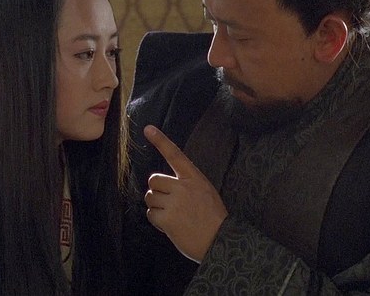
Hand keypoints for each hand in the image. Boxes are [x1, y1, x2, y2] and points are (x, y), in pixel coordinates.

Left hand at [144, 125, 227, 262]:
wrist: (220, 241)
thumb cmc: (213, 218)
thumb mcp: (205, 192)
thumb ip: (186, 185)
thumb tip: (162, 185)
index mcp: (194, 178)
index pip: (175, 155)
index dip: (161, 141)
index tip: (148, 129)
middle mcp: (183, 187)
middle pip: (153, 180)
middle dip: (156, 191)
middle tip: (168, 203)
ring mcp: (174, 203)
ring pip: (150, 198)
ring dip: (157, 207)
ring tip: (173, 216)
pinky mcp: (167, 218)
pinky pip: (150, 214)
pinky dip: (157, 221)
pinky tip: (170, 225)